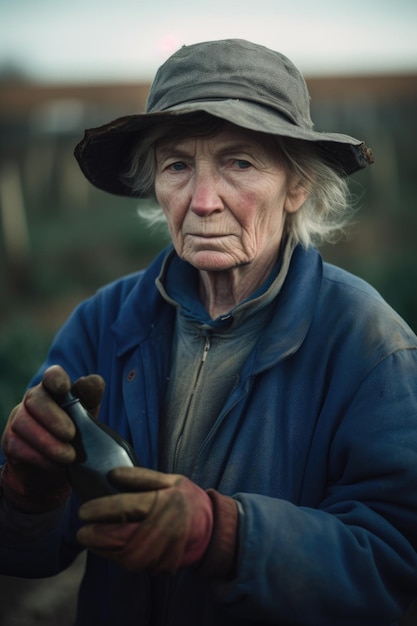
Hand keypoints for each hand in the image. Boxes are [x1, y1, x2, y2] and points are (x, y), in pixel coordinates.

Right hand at [1, 365, 104, 511]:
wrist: (58, 468)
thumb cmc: (76, 435)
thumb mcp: (87, 416)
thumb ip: (91, 398)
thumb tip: (95, 381)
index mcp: (54, 389)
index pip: (52, 376)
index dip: (56, 378)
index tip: (64, 388)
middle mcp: (33, 400)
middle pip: (35, 399)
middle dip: (53, 417)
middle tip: (72, 435)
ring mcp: (18, 420)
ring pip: (23, 424)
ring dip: (48, 442)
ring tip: (69, 456)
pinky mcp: (11, 442)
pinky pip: (19, 447)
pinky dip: (40, 458)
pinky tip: (56, 465)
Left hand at [77, 466, 214, 573]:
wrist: (213, 531)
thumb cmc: (189, 500)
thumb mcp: (171, 480)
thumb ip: (141, 476)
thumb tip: (111, 474)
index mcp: (164, 501)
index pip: (125, 506)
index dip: (100, 509)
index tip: (83, 511)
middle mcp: (163, 527)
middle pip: (121, 536)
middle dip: (96, 535)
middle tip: (81, 532)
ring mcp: (164, 549)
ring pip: (125, 555)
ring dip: (103, 550)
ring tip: (89, 541)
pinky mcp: (162, 565)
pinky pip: (133, 565)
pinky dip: (115, 558)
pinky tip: (105, 549)